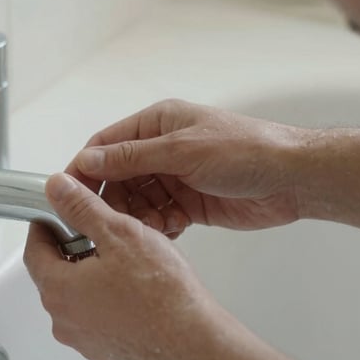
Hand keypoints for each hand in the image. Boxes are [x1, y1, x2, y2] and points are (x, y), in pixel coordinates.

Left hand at [24, 173, 219, 359]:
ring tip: (123, 263)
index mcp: (58, 289)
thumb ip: (83, 209)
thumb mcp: (120, 234)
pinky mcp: (105, 352)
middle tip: (98, 235)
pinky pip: (96, 319)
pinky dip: (107, 302)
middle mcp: (63, 320)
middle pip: (54, 275)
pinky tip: (134, 291)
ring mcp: (83, 340)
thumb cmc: (161, 292)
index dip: (45, 228)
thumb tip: (58, 190)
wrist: (192, 339)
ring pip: (77, 298)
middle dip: (71, 252)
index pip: (33, 251)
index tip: (56, 217)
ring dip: (90, 278)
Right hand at [67, 99, 301, 236]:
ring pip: (138, 201)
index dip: (85, 169)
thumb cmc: (245, 151)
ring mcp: (177, 177)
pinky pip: (160, 217)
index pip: (107, 145)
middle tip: (104, 223)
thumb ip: (133, 157)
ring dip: (136, 218)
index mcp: (158, 125)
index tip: (67, 194)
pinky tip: (165, 234)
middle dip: (111, 200)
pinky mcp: (191, 203)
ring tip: (141, 231)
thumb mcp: (183, 150)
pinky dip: (158, 228)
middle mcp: (164, 149)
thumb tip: (88, 160)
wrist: (292, 179)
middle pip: (119, 177)